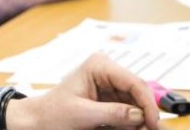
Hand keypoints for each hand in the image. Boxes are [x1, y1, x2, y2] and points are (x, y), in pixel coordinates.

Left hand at [4, 54, 160, 129]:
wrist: (37, 121)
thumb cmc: (51, 113)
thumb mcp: (81, 115)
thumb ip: (112, 113)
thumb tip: (138, 115)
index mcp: (99, 66)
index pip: (134, 82)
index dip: (147, 103)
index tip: (153, 123)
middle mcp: (107, 71)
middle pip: (138, 92)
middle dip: (145, 113)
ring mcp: (109, 84)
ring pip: (135, 102)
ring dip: (139, 119)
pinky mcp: (109, 99)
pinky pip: (127, 110)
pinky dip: (130, 122)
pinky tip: (131, 129)